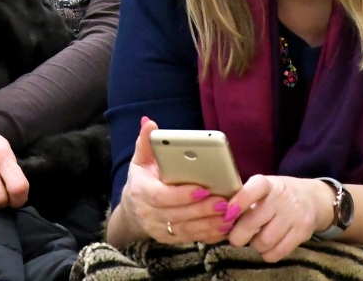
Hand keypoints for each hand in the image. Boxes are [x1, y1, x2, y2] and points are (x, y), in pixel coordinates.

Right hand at [114, 117, 228, 244]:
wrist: (133, 208)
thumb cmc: (142, 179)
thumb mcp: (141, 159)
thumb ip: (146, 142)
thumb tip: (149, 122)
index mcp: (141, 191)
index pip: (161, 197)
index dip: (182, 195)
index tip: (202, 189)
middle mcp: (148, 214)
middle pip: (177, 215)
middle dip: (202, 210)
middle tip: (223, 202)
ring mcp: (158, 229)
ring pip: (186, 230)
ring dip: (209, 224)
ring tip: (229, 215)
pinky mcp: (169, 239)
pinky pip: (191, 239)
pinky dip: (208, 234)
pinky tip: (224, 228)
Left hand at [225, 175, 334, 261]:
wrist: (312, 198)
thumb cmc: (277, 194)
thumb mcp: (263, 188)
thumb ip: (244, 198)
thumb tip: (221, 216)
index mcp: (269, 184)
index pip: (254, 188)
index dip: (240, 200)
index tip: (228, 212)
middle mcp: (282, 198)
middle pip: (253, 222)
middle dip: (238, 235)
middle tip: (234, 238)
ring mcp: (295, 215)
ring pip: (265, 240)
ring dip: (254, 245)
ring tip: (254, 240)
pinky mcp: (303, 233)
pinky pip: (278, 251)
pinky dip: (267, 254)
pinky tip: (266, 248)